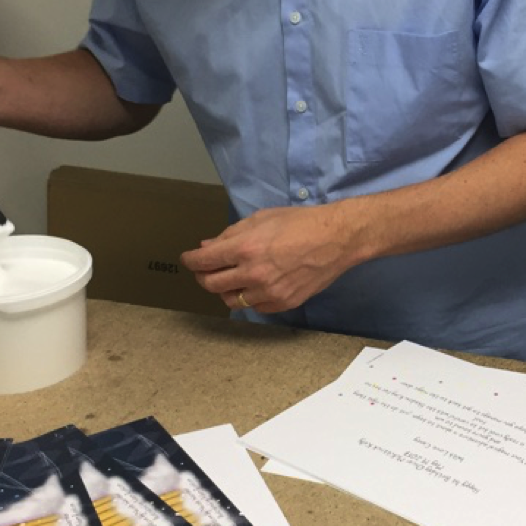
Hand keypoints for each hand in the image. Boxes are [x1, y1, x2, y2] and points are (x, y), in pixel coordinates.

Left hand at [180, 203, 362, 314]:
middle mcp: (253, 273)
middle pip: (212, 285)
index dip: (191, 260)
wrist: (336, 239)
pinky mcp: (283, 303)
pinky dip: (249, 298)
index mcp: (246, 247)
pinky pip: (255, 307)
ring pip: (231, 300)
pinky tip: (254, 286)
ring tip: (231, 278)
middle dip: (203, 276)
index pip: (204, 261)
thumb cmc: (300, 222)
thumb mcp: (262, 219)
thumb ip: (231, 234)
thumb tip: (208, 246)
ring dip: (225, 290)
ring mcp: (268, 292)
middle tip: (206, 270)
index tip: (189, 259)